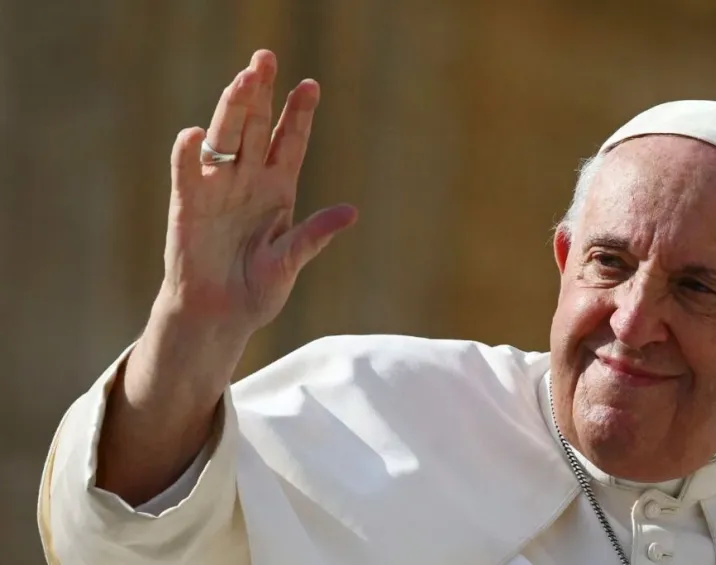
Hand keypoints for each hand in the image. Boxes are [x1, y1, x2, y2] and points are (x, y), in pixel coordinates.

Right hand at [160, 49, 356, 336]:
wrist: (219, 316)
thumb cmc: (257, 289)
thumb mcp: (291, 261)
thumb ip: (315, 235)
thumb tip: (351, 212)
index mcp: (278, 190)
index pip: (290, 142)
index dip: (299, 114)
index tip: (311, 84)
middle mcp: (248, 181)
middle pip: (256, 128)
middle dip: (262, 93)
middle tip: (266, 58)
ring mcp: (218, 189)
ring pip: (225, 139)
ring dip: (232, 109)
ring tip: (242, 80)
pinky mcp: (189, 206)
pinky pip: (188, 174)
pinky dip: (188, 154)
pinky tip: (194, 133)